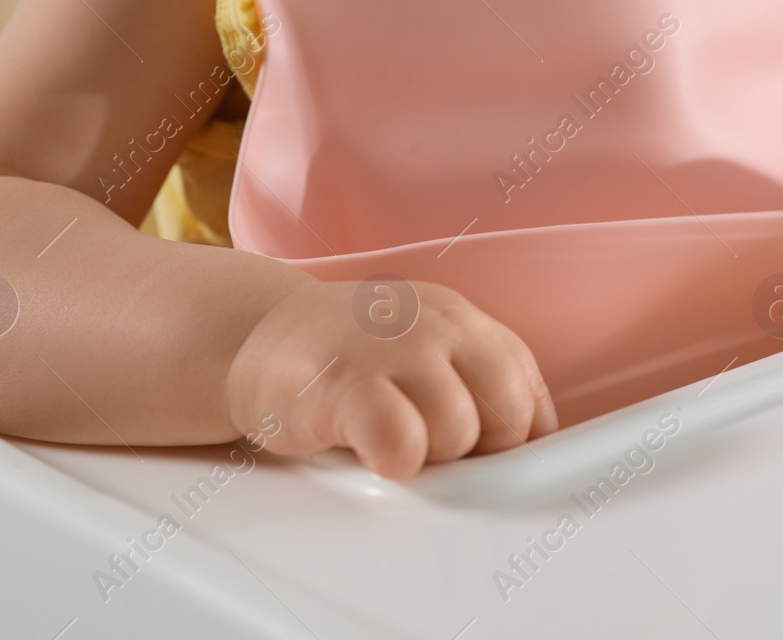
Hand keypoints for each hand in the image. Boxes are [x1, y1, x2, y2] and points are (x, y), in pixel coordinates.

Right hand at [226, 279, 557, 479]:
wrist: (253, 335)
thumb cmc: (345, 360)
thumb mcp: (426, 355)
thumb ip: (477, 387)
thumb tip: (530, 459)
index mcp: (462, 320)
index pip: (529, 391)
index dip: (514, 441)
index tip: (488, 462)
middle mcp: (434, 323)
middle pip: (507, 411)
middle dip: (477, 450)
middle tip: (429, 449)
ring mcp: (389, 345)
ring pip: (458, 430)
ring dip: (426, 456)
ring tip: (386, 438)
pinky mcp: (344, 381)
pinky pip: (402, 441)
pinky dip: (393, 461)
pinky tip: (365, 450)